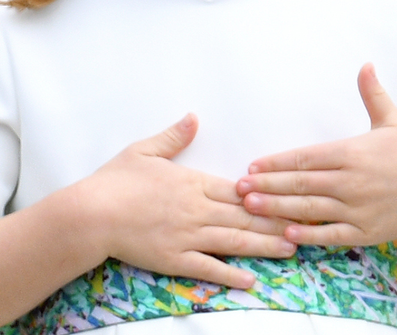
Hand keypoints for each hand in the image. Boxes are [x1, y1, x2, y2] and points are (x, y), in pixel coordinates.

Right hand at [77, 114, 297, 287]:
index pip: (240, 191)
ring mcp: (188, 236)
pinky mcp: (175, 259)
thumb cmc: (114, 181)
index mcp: (194, 183)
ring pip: (235, 242)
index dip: (269, 195)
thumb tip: (194, 117)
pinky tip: (251, 279)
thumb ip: (174, 136)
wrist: (89, 214)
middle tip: (307, 224)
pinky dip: (231, 274)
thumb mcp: (144, 150)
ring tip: (292, 249)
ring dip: (265, 246)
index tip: (293, 195)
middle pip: (246, 216)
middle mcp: (197, 210)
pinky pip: (208, 268)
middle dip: (278, 221)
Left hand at [238, 64, 396, 246]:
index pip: (305, 158)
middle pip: (300, 183)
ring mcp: (357, 208)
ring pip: (309, 208)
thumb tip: (365, 63)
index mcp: (353, 152)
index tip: (253, 165)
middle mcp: (351, 181)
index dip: (276, 163)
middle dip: (266, 186)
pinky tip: (285, 234)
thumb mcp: (394, 120)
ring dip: (277, 208)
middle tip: (238, 188)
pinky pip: (330, 234)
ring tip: (250, 207)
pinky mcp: (365, 231)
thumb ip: (373, 94)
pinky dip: (307, 235)